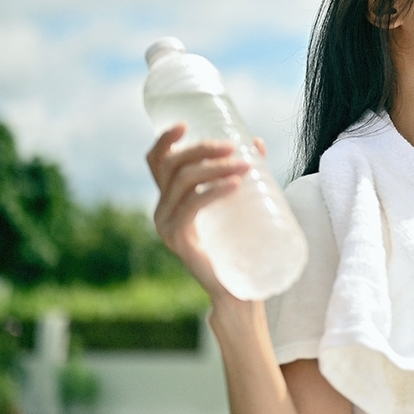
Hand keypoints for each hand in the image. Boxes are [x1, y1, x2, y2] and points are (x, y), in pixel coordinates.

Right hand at [145, 124, 267, 302]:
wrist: (237, 290)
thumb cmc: (238, 244)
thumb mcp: (237, 202)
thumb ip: (242, 173)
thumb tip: (256, 142)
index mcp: (169, 199)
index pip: (157, 162)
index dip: (166, 140)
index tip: (185, 124)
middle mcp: (161, 210)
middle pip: (173, 166)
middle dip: (202, 150)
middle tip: (234, 148)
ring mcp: (167, 226)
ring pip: (184, 182)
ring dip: (215, 167)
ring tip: (245, 165)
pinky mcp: (179, 240)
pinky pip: (193, 206)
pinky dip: (214, 190)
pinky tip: (234, 184)